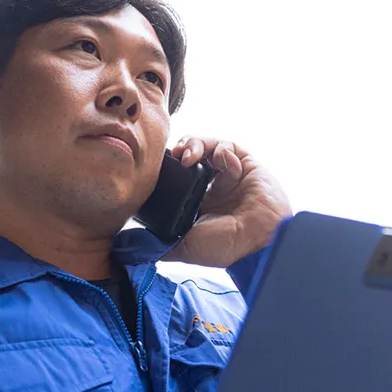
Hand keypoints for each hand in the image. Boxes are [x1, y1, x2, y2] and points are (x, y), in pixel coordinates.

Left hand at [165, 137, 291, 267]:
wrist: (257, 241)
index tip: (159, 167)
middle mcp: (214, 185)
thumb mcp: (185, 248)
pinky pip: (230, 147)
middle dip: (181, 149)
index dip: (169, 167)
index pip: (179, 174)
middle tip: (175, 155)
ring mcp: (230, 174)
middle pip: (192, 154)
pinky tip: (223, 161)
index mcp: (200, 201)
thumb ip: (161, 244)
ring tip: (189, 155)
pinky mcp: (246, 164)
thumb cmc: (226, 246)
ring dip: (196, 144)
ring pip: (208, 146)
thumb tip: (133, 246)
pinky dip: (223, 150)